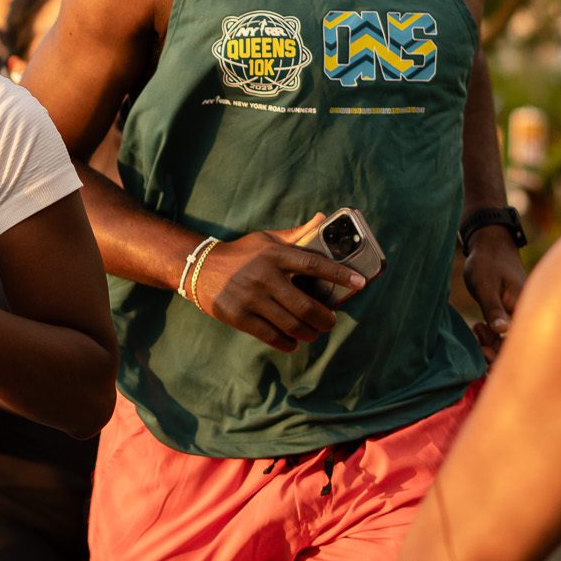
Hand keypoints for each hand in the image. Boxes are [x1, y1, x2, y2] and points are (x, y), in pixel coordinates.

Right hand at [190, 212, 364, 353]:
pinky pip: (271, 335)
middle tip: (330, 321)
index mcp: (275, 254)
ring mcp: (251, 298)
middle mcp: (264, 276)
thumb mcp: (266, 239)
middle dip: (324, 318)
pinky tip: (293, 342)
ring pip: (291, 323)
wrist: (200, 269)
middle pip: (305, 304)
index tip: (360, 281)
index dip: (339, 274)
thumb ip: (296, 234)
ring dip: (308, 332)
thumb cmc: (242, 254)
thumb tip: (323, 218)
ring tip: (313, 332)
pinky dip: (287, 342)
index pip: (313, 264)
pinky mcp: (239, 316)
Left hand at [462, 227, 526, 354]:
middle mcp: (528, 312)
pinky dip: (492, 335)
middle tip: (476, 334)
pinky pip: (506, 333)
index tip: (483, 354)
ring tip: (476, 328)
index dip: (503, 354)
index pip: (521, 341)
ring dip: (492, 343)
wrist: (491, 244)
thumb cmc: (487, 262)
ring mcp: (521, 314)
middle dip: (495, 350)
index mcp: (525, 306)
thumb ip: (494, 309)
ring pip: (510, 340)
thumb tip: (502, 331)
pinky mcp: (513, 314)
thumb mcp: (485, 286)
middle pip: (516, 345)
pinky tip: (478, 328)